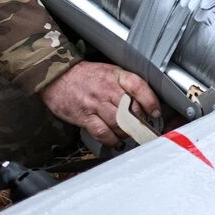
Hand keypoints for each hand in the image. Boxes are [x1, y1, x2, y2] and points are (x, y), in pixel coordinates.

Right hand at [40, 62, 160, 146]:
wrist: (58, 76)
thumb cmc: (86, 75)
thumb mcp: (110, 71)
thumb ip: (125, 84)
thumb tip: (143, 101)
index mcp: (116, 76)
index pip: (139, 86)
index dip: (151, 101)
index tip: (156, 112)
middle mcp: (107, 89)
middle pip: (131, 109)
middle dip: (139, 121)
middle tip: (143, 128)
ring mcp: (95, 104)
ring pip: (119, 123)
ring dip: (127, 132)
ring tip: (128, 134)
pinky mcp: (84, 116)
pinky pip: (102, 132)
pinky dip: (111, 140)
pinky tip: (116, 142)